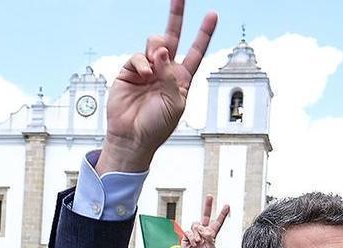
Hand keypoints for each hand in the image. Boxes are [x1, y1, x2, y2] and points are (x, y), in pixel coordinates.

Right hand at [95, 0, 216, 173]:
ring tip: (157, 62)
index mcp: (182, 78)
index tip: (212, 15)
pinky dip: (143, 62)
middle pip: (173, 36)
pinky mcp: (129, 70)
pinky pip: (138, 56)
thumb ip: (171, 76)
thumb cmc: (157, 126)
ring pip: (155, 42)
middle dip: (176, 15)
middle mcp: (165, 70)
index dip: (204, 34)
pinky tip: (145, 75)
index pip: (195, 51)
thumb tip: (161, 51)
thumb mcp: (175, 103)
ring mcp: (147, 68)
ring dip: (157, 48)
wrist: (132, 137)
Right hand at [175, 195, 229, 247]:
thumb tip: (205, 230)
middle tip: (210, 196)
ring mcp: (194, 232)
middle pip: (205, 216)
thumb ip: (210, 238)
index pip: (218, 222)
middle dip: (208, 206)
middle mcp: (203, 231)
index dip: (222, 214)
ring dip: (198, 234)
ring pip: (196, 224)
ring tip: (198, 242)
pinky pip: (189, 231)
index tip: (227, 206)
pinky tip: (193, 244)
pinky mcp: (186, 235)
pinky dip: (191, 238)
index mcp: (212, 234)